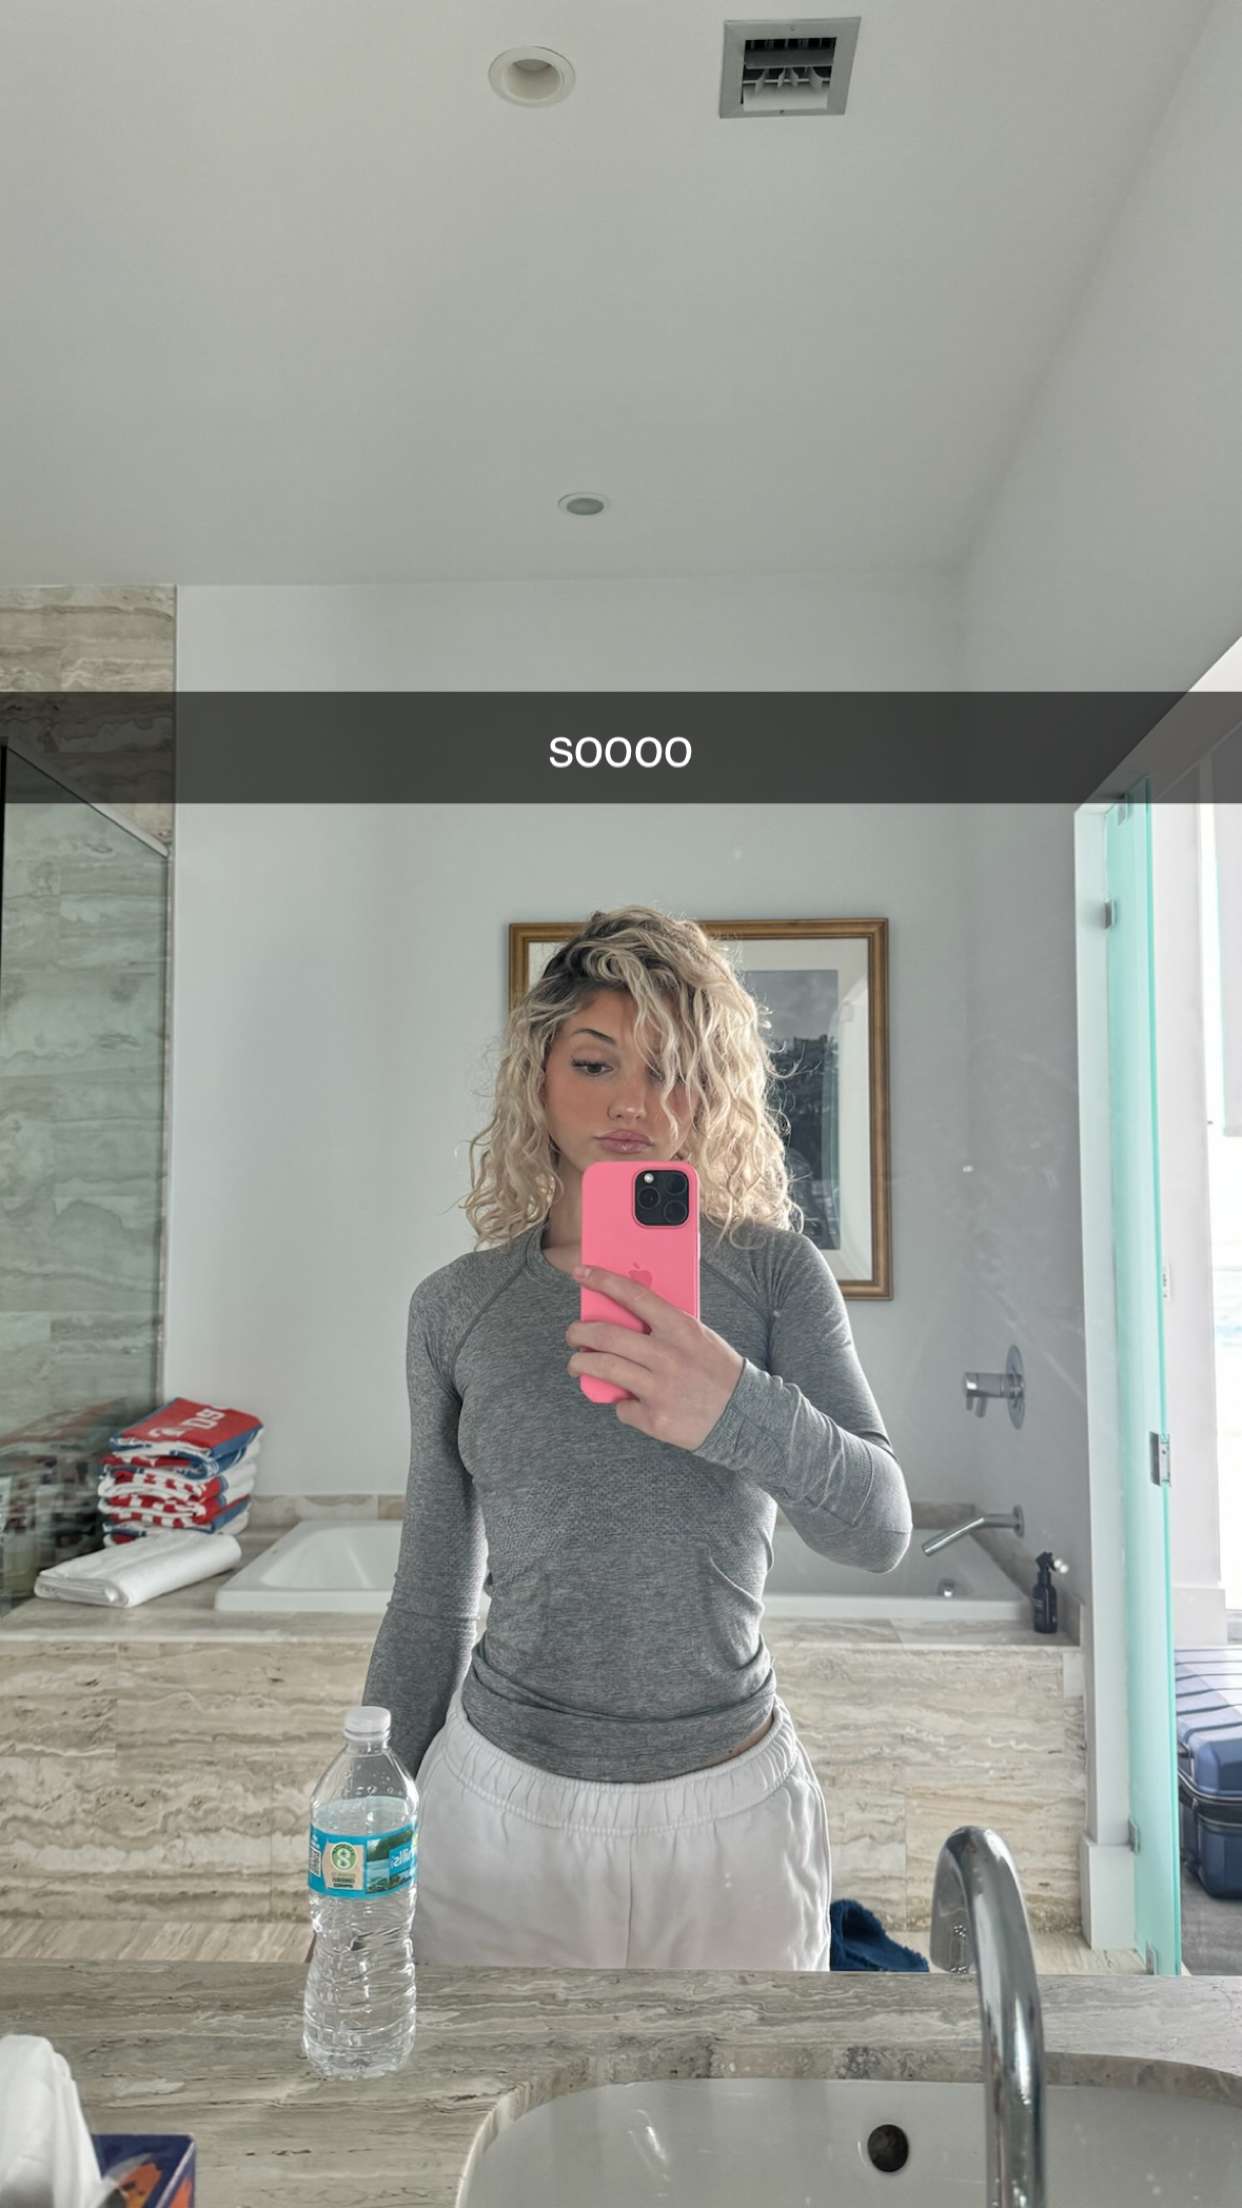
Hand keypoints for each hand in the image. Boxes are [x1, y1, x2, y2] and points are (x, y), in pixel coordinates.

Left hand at [565, 1264, 744, 1448]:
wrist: (746, 1416)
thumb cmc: (717, 1371)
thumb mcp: (698, 1337)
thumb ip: (664, 1327)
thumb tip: (622, 1318)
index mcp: (680, 1328)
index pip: (633, 1295)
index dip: (602, 1281)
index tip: (580, 1274)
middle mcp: (667, 1355)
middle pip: (606, 1335)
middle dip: (578, 1332)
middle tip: (573, 1334)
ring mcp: (660, 1388)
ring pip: (602, 1368)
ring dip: (580, 1364)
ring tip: (577, 1364)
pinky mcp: (655, 1419)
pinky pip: (622, 1407)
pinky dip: (621, 1403)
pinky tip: (629, 1401)